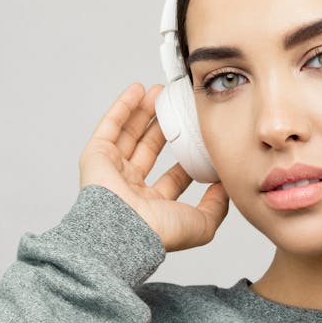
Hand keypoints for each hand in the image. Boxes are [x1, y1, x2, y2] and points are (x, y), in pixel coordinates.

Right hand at [78, 82, 228, 251]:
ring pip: (130, 135)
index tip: (199, 139)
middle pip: (149, 150)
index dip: (186, 158)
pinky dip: (122, 107)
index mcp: (153, 206)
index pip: (173, 178)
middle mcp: (131, 189)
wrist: (125, 230)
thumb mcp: (202, 224)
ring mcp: (112, 172)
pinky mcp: (96, 157)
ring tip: (159, 92)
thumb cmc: (158, 232)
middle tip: (176, 108)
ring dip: (144, 112)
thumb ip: (217, 206)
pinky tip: (137, 90)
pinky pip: (110, 127)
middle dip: (163, 128)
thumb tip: (225, 187)